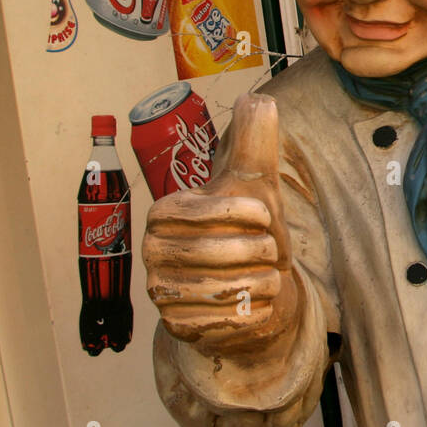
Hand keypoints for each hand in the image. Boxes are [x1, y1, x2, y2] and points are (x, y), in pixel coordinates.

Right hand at [144, 94, 299, 357]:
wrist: (254, 289)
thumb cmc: (252, 230)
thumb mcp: (256, 181)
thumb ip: (254, 139)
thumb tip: (257, 99)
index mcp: (165, 213)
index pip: (197, 211)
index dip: (241, 213)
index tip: (266, 216)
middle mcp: (153, 252)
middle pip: (208, 253)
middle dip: (255, 251)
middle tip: (273, 251)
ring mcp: (161, 292)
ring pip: (215, 290)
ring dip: (257, 283)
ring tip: (270, 277)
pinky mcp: (177, 327)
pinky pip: (217, 323)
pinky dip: (250, 313)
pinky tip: (259, 303)